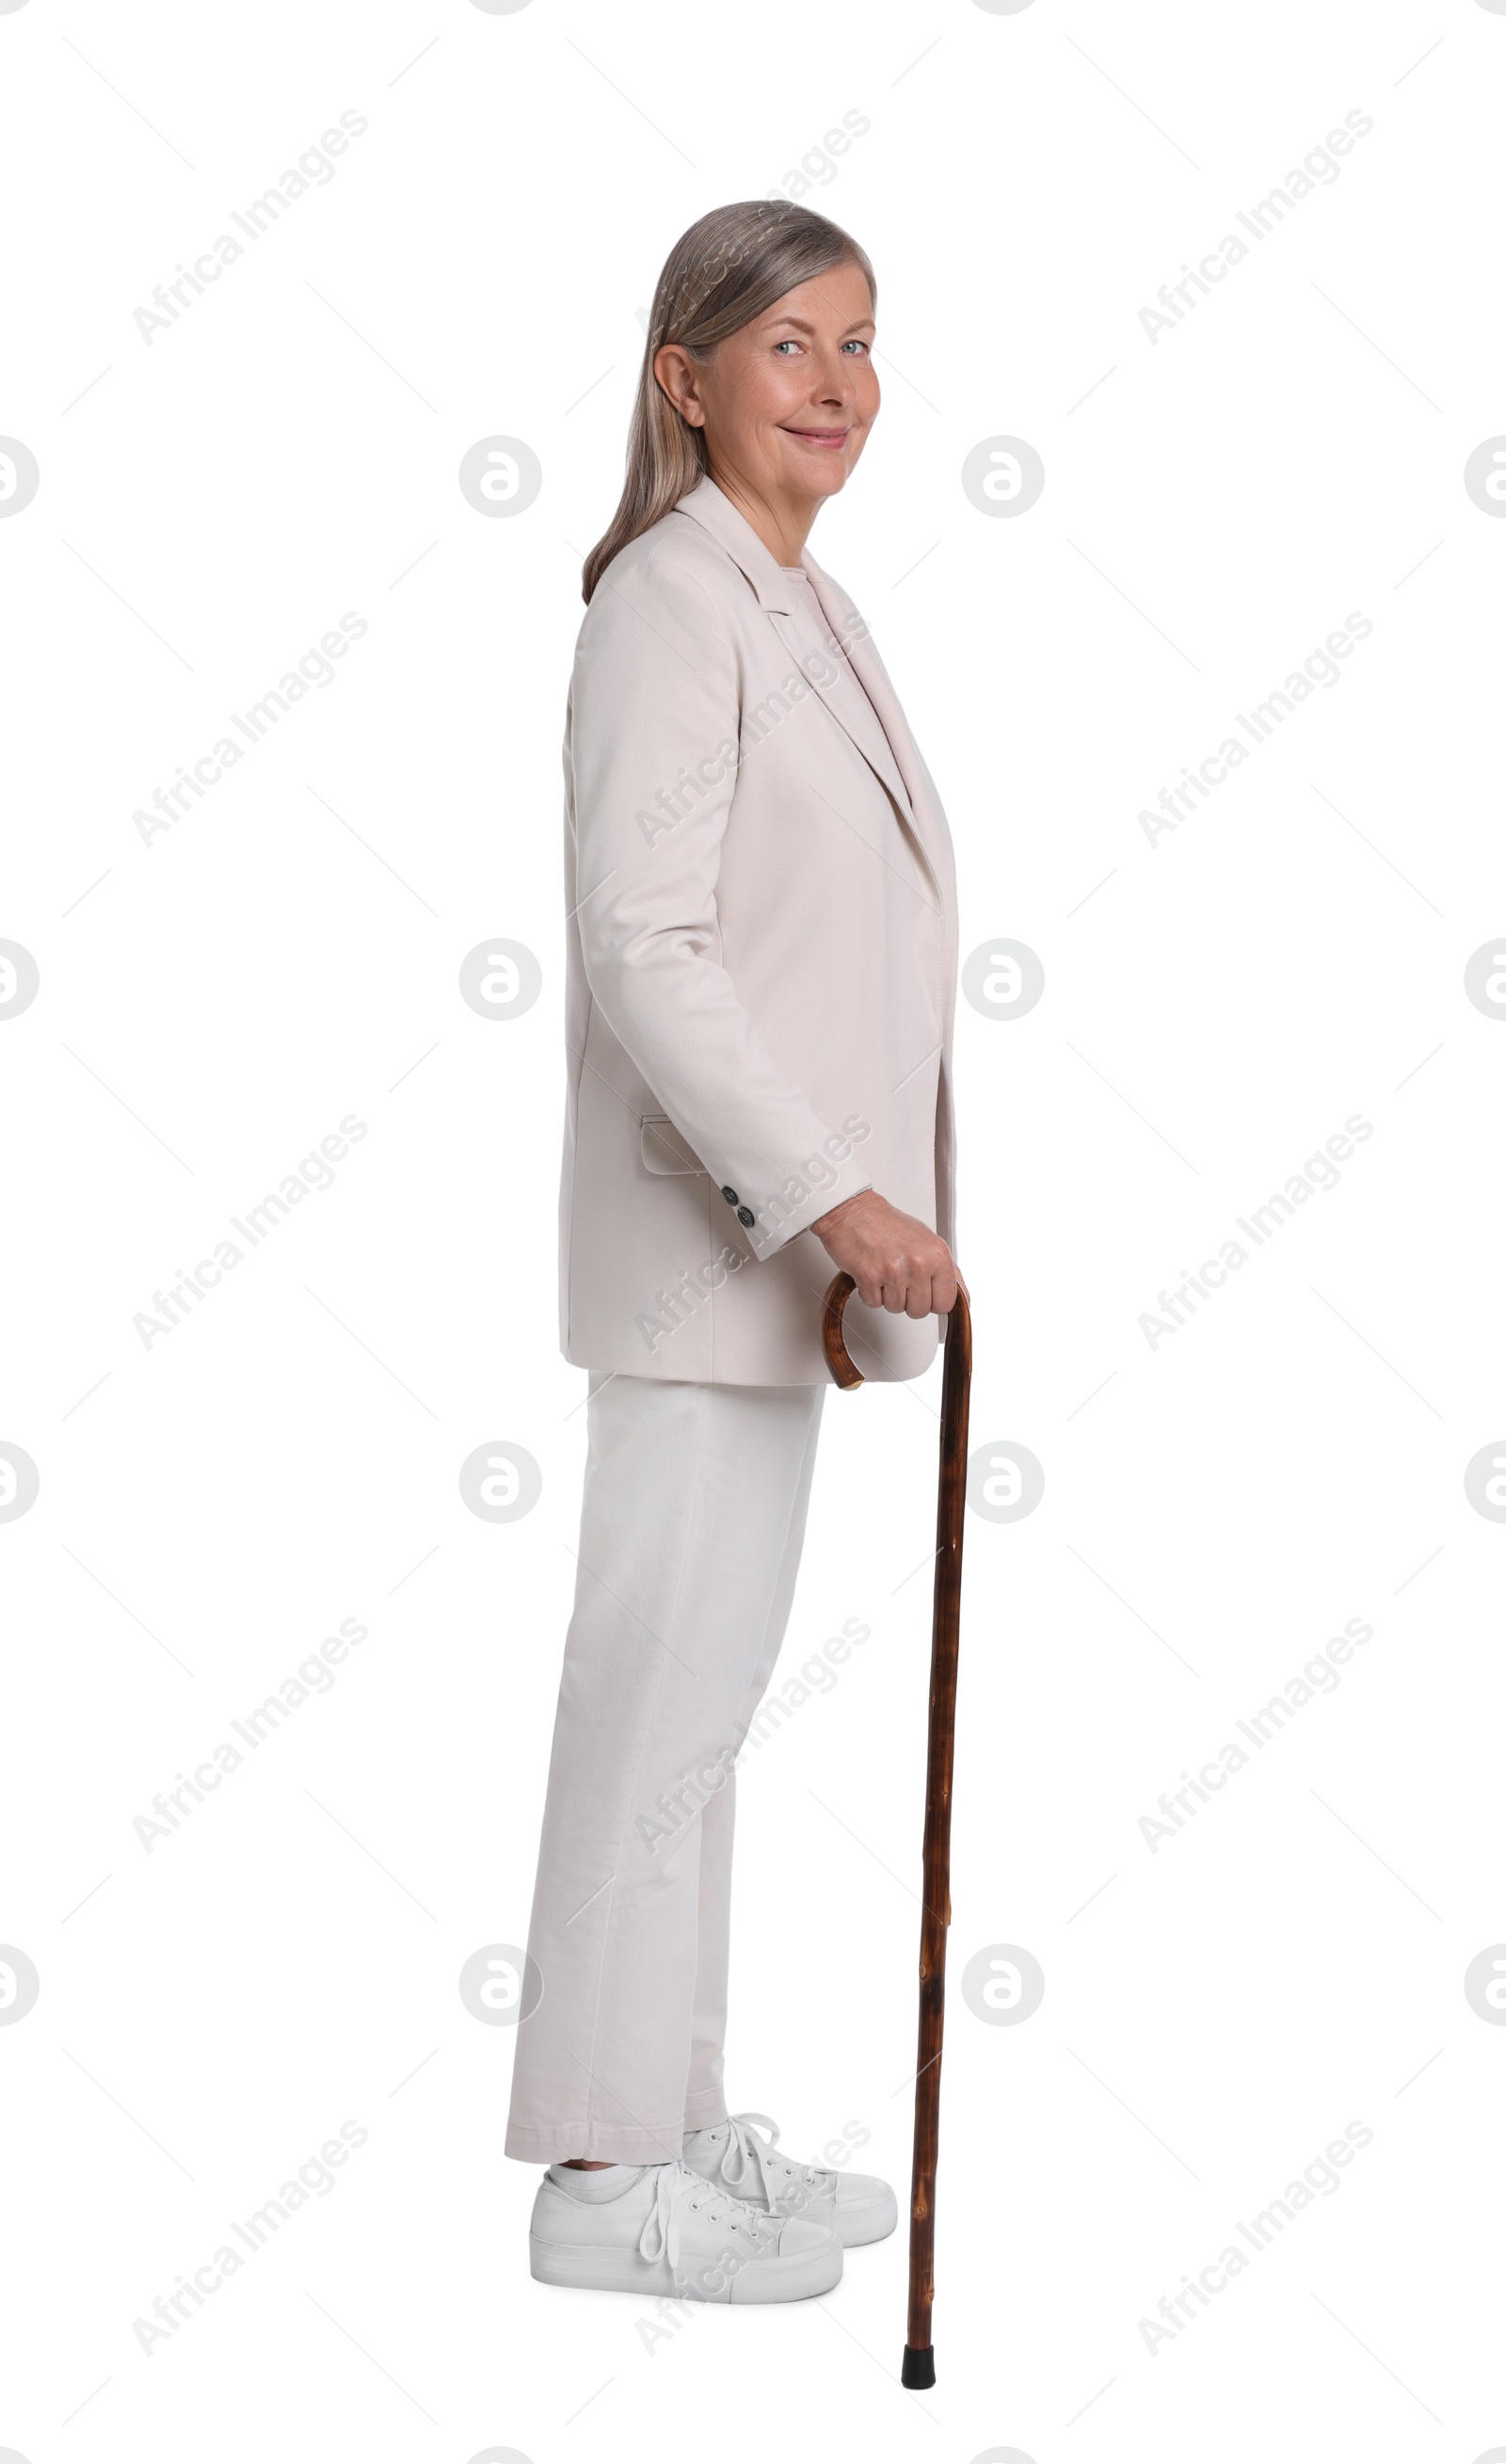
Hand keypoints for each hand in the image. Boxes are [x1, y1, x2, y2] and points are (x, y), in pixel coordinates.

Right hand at [811, 1189, 958, 1318]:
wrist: (854, 1212)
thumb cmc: (888, 1225)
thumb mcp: (928, 1242)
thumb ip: (948, 1271)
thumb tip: (963, 1299)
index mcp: (937, 1254)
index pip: (947, 1302)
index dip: (933, 1301)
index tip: (925, 1292)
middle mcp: (918, 1262)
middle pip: (920, 1311)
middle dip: (908, 1301)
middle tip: (900, 1279)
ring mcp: (894, 1270)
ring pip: (896, 1308)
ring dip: (887, 1295)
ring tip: (884, 1272)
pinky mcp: (869, 1276)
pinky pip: (874, 1303)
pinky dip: (869, 1292)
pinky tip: (871, 1272)